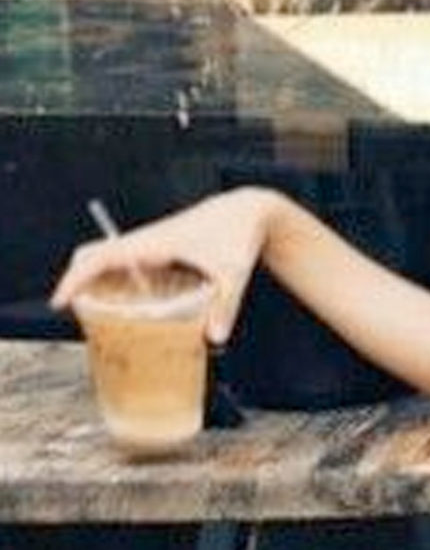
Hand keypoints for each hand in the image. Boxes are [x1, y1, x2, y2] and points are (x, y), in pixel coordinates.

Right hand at [50, 188, 279, 345]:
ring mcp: (152, 243)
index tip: (60, 301)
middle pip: (95, 255)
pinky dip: (118, 278)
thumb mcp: (234, 272)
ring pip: (109, 257)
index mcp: (153, 242)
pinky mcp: (162, 247)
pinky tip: (129, 304)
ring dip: (96, 280)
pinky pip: (128, 261)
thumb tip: (214, 339)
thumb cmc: (238, 232)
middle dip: (78, 280)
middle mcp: (146, 241)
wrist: (248, 210)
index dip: (76, 278)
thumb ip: (225, 307)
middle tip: (74, 311)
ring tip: (96, 314)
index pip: (100, 256)